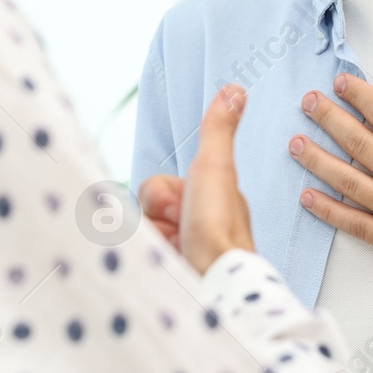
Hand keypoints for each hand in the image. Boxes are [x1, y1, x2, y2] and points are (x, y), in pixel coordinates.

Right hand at [140, 85, 255, 274]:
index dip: (162, 197)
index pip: (155, 188)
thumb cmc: (219, 228)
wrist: (215, 283)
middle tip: (180, 232)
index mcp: (206, 199)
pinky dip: (148, 262)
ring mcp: (181, 252)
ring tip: (177, 254)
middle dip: (155, 220)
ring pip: (140, 235)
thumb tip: (234, 89)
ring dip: (153, 242)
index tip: (185, 208)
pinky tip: (169, 269)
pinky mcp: (168, 275)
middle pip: (144, 211)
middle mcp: (194, 224)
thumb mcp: (216, 168)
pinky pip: (138, 259)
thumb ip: (217, 130)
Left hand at [292, 70, 372, 296]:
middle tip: (307, 102)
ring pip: (348, 181)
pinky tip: (308, 198)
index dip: (358, 95)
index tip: (339, 83)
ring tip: (295, 144)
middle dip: (328, 118)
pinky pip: (356, 226)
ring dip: (318, 160)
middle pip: (357, 142)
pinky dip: (329, 212)